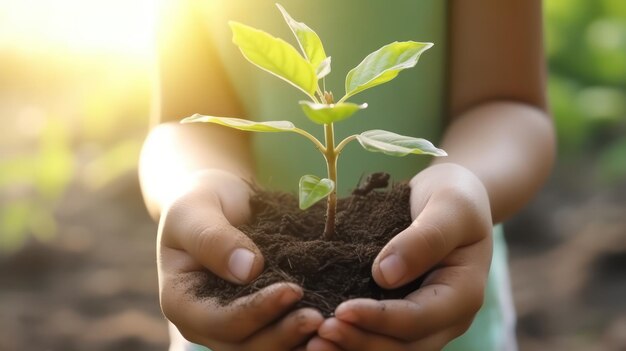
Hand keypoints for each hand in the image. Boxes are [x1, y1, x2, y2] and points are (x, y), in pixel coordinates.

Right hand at [158, 170, 322, 349]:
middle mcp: (205, 323)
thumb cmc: (200, 201)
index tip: (294, 290)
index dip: (258, 311)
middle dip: (283, 335)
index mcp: (181, 301)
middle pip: (245, 346)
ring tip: (330, 327)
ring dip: (296, 343)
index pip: (221, 320)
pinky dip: (302, 337)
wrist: (216, 201)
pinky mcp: (257, 320)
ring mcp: (231, 326)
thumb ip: (213, 238)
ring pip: (264, 349)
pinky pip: (279, 337)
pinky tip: (330, 326)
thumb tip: (248, 270)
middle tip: (320, 318)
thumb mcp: (195, 210)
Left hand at [308, 163, 492, 350]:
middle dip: (360, 343)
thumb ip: (426, 238)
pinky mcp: (405, 315)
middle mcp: (447, 317)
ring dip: (352, 348)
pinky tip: (320, 335)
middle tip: (319, 333)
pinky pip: (380, 336)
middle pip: (403, 346)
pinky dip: (353, 337)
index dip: (379, 319)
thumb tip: (384, 274)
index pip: (418, 319)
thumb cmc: (455, 196)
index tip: (341, 311)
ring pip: (390, 349)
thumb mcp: (451, 206)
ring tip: (314, 342)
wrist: (453, 197)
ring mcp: (427, 321)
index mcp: (463, 293)